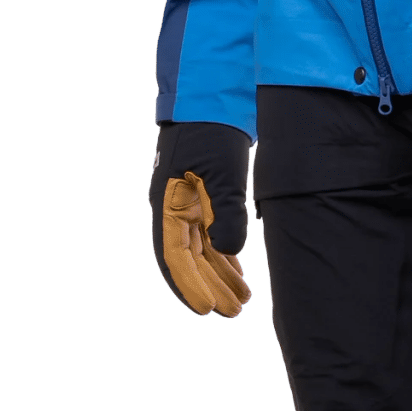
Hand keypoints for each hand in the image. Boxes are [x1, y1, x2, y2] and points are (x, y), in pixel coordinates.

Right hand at [149, 121, 253, 316]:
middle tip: (232, 313)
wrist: (213, 96)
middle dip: (209, 287)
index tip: (207, 309)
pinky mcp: (204, 197)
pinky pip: (212, 234)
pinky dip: (225, 254)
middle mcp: (174, 209)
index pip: (175, 256)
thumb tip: (228, 251)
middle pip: (190, 258)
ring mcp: (188, 203)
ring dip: (220, 274)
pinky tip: (238, 271)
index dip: (189, 285)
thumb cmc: (212, 131)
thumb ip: (224, 211)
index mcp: (168, 204)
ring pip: (203, 249)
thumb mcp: (221, 170)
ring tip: (243, 301)